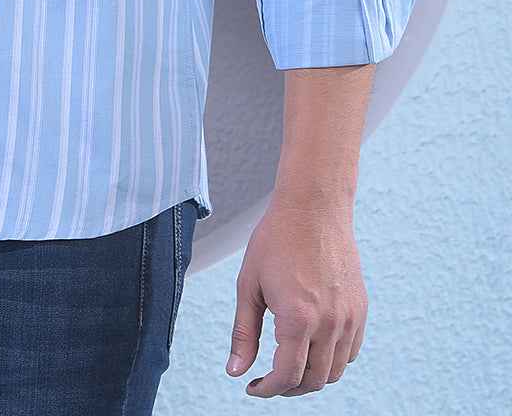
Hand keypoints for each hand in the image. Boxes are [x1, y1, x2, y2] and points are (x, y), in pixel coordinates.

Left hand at [226, 189, 367, 395]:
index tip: (254, 387)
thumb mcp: (249, 284)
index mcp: (297, 319)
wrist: (313, 207)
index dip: (268, 389)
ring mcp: (349, 318)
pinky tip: (313, 345)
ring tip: (290, 362)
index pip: (287, 376)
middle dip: (288, 387)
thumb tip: (235, 371)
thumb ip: (243, 332)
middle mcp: (329, 324)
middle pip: (313, 381)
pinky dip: (333, 360)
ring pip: (335, 371)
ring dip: (312, 376)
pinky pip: (351, 351)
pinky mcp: (360, 309)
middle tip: (269, 378)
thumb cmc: (276, 240)